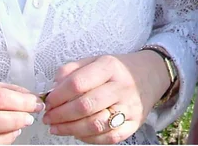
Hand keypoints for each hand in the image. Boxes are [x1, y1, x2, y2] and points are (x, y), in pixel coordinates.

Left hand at [43, 51, 168, 143]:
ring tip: (56, 128)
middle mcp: (122, 87)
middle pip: (86, 105)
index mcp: (110, 67)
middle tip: (48, 118)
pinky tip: (76, 133)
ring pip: (96, 124)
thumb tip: (54, 86)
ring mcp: (130, 107)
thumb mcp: (96, 60)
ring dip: (71, 129)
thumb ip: (72, 69)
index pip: (78, 83)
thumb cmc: (117, 70)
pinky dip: (88, 138)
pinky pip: (108, 137)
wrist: (150, 75)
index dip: (58, 96)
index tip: (48, 102)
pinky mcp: (134, 124)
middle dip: (61, 115)